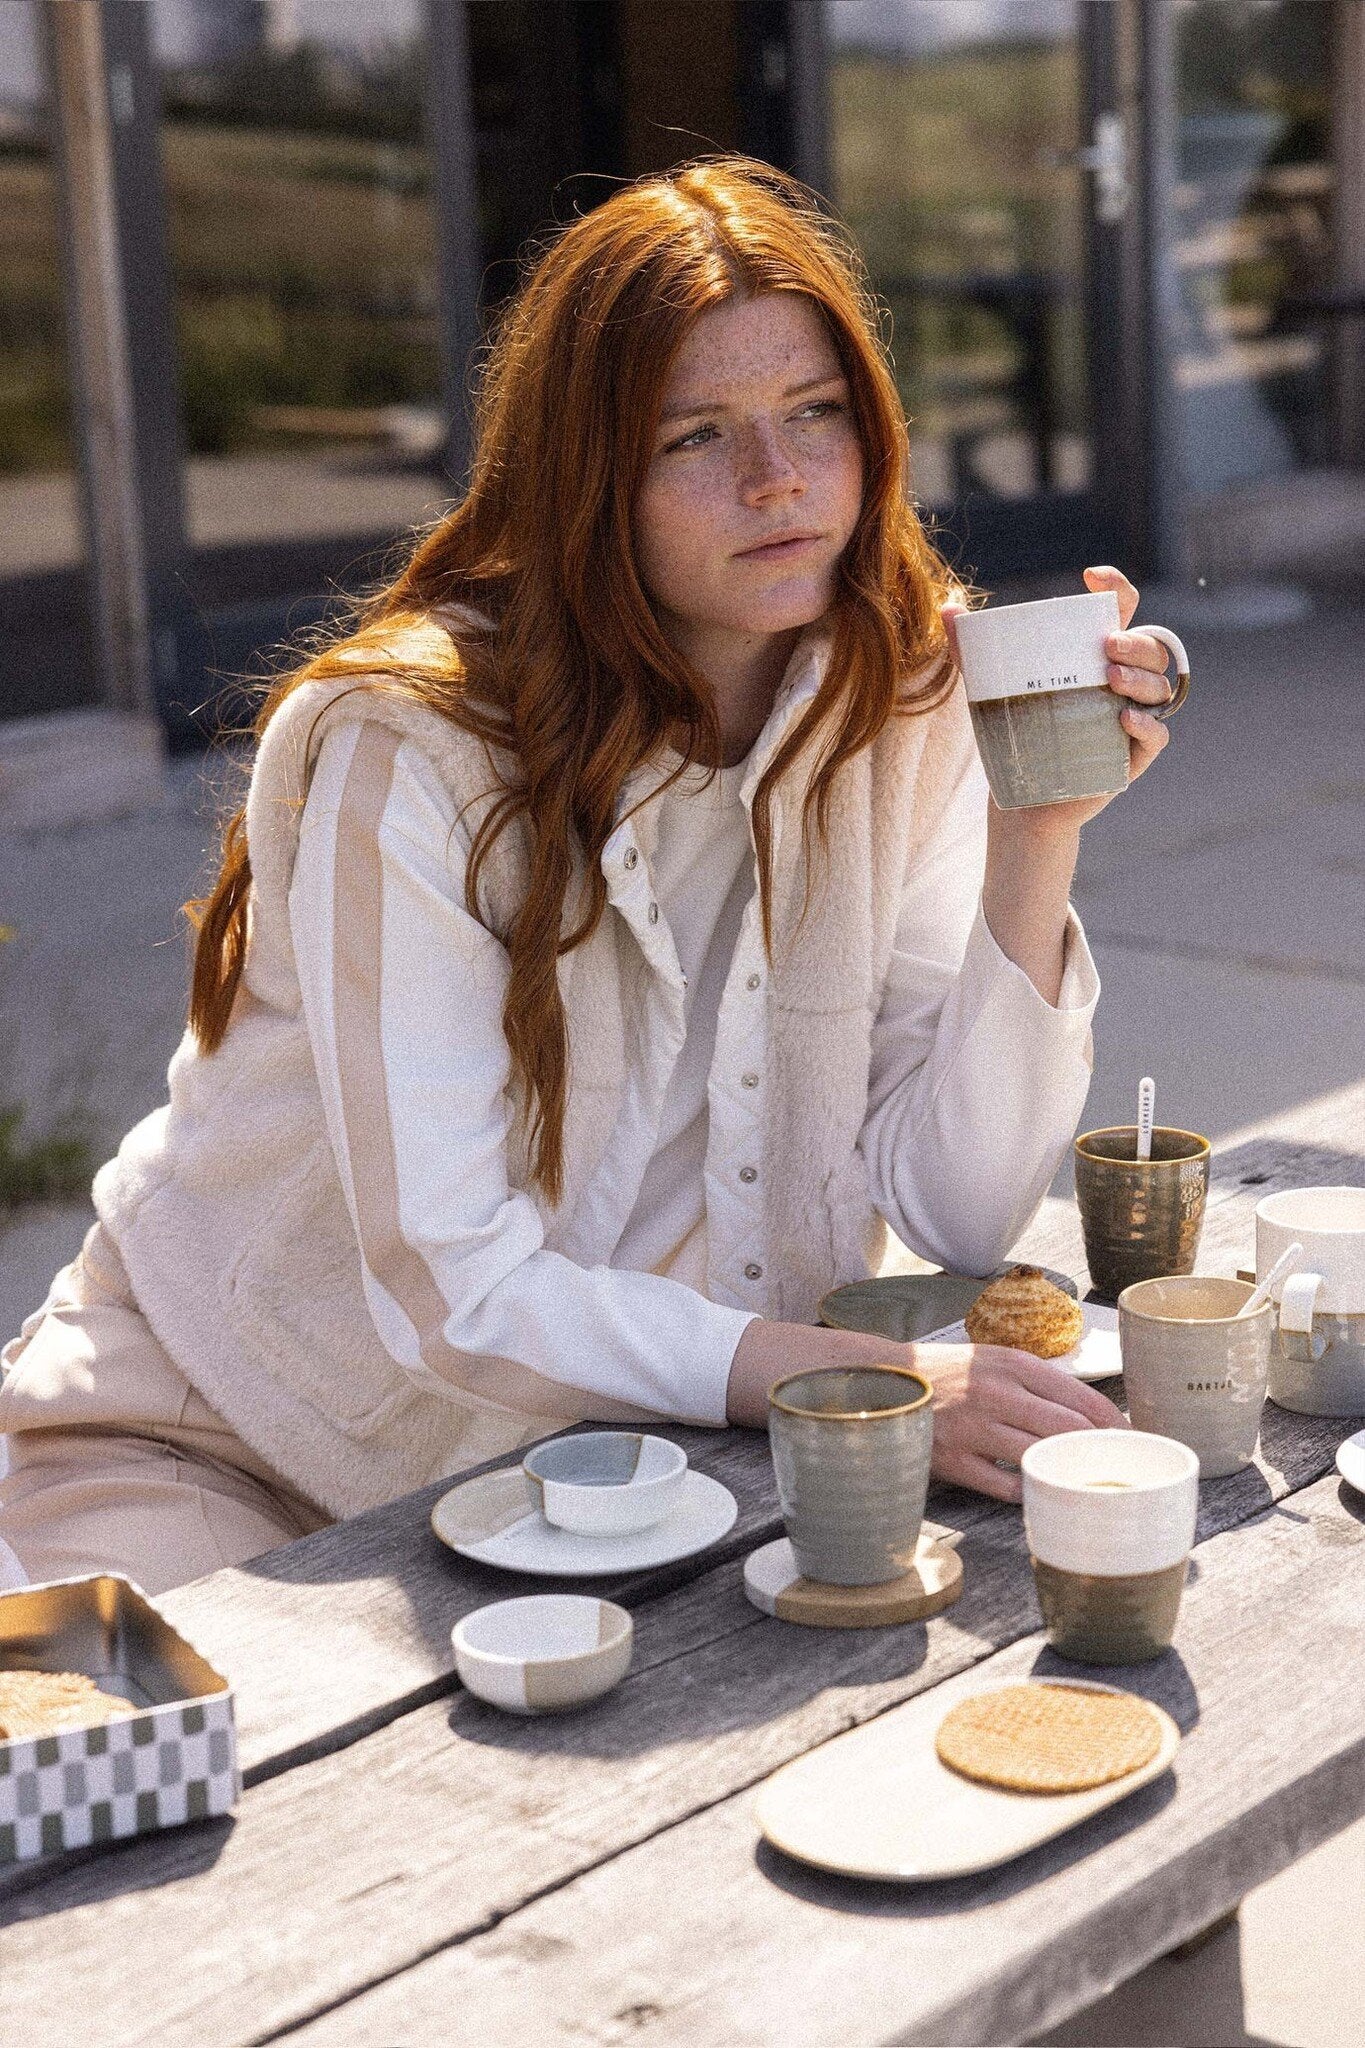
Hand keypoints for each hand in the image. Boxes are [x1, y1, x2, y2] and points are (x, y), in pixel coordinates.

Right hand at [907, 1341, 1126, 1502]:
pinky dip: (1029, 1491)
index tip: (1131, 1437)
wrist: (881, 1380)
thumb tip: (1090, 1412)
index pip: (1080, 1395)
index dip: (1113, 1420)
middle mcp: (996, 1392)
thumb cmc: (947, 1373)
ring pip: (1040, 1455)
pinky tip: (1040, 1492)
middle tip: (1117, 1465)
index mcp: (1012, 1363)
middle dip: (1099, 1449)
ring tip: (1085, 1480)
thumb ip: (1035, 1381)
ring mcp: (974, 1427)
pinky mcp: (953, 1459)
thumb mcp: (992, 1360)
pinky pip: (1005, 1485)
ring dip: (1066, 1470)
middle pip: (1067, 1428)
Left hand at [943, 563, 1174, 842]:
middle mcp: (1122, 685)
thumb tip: (946, 607)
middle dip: (1136, 642)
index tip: (1091, 578)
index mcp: (1095, 658)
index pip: (1122, 612)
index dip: (1117, 588)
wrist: (1021, 801)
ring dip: (1141, 678)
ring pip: (1159, 688)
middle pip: (1152, 649)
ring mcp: (1131, 720)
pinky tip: (1124, 718)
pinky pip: (1157, 736)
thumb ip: (970, 651)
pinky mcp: (1131, 758)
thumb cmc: (1014, 736)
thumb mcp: (990, 690)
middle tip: (1107, 645)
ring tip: (1111, 679)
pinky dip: (1148, 725)